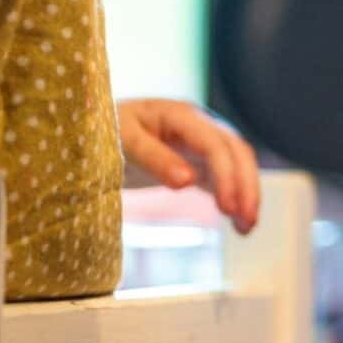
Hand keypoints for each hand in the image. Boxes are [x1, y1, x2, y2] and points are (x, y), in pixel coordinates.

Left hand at [119, 98, 260, 232]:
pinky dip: (235, 198)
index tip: (226, 209)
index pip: (215, 144)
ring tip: (246, 228)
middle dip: (246, 186)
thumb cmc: (105, 132)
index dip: (226, 175)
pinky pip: (226, 177)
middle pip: (236, 152)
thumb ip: (154, 158)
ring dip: (247, 193)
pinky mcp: (200, 160)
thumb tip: (188, 181)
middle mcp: (199, 125)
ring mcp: (202, 142)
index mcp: (180, 115)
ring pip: (238, 164)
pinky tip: (238, 223)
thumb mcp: (123, 141)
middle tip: (247, 222)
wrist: (96, 131)